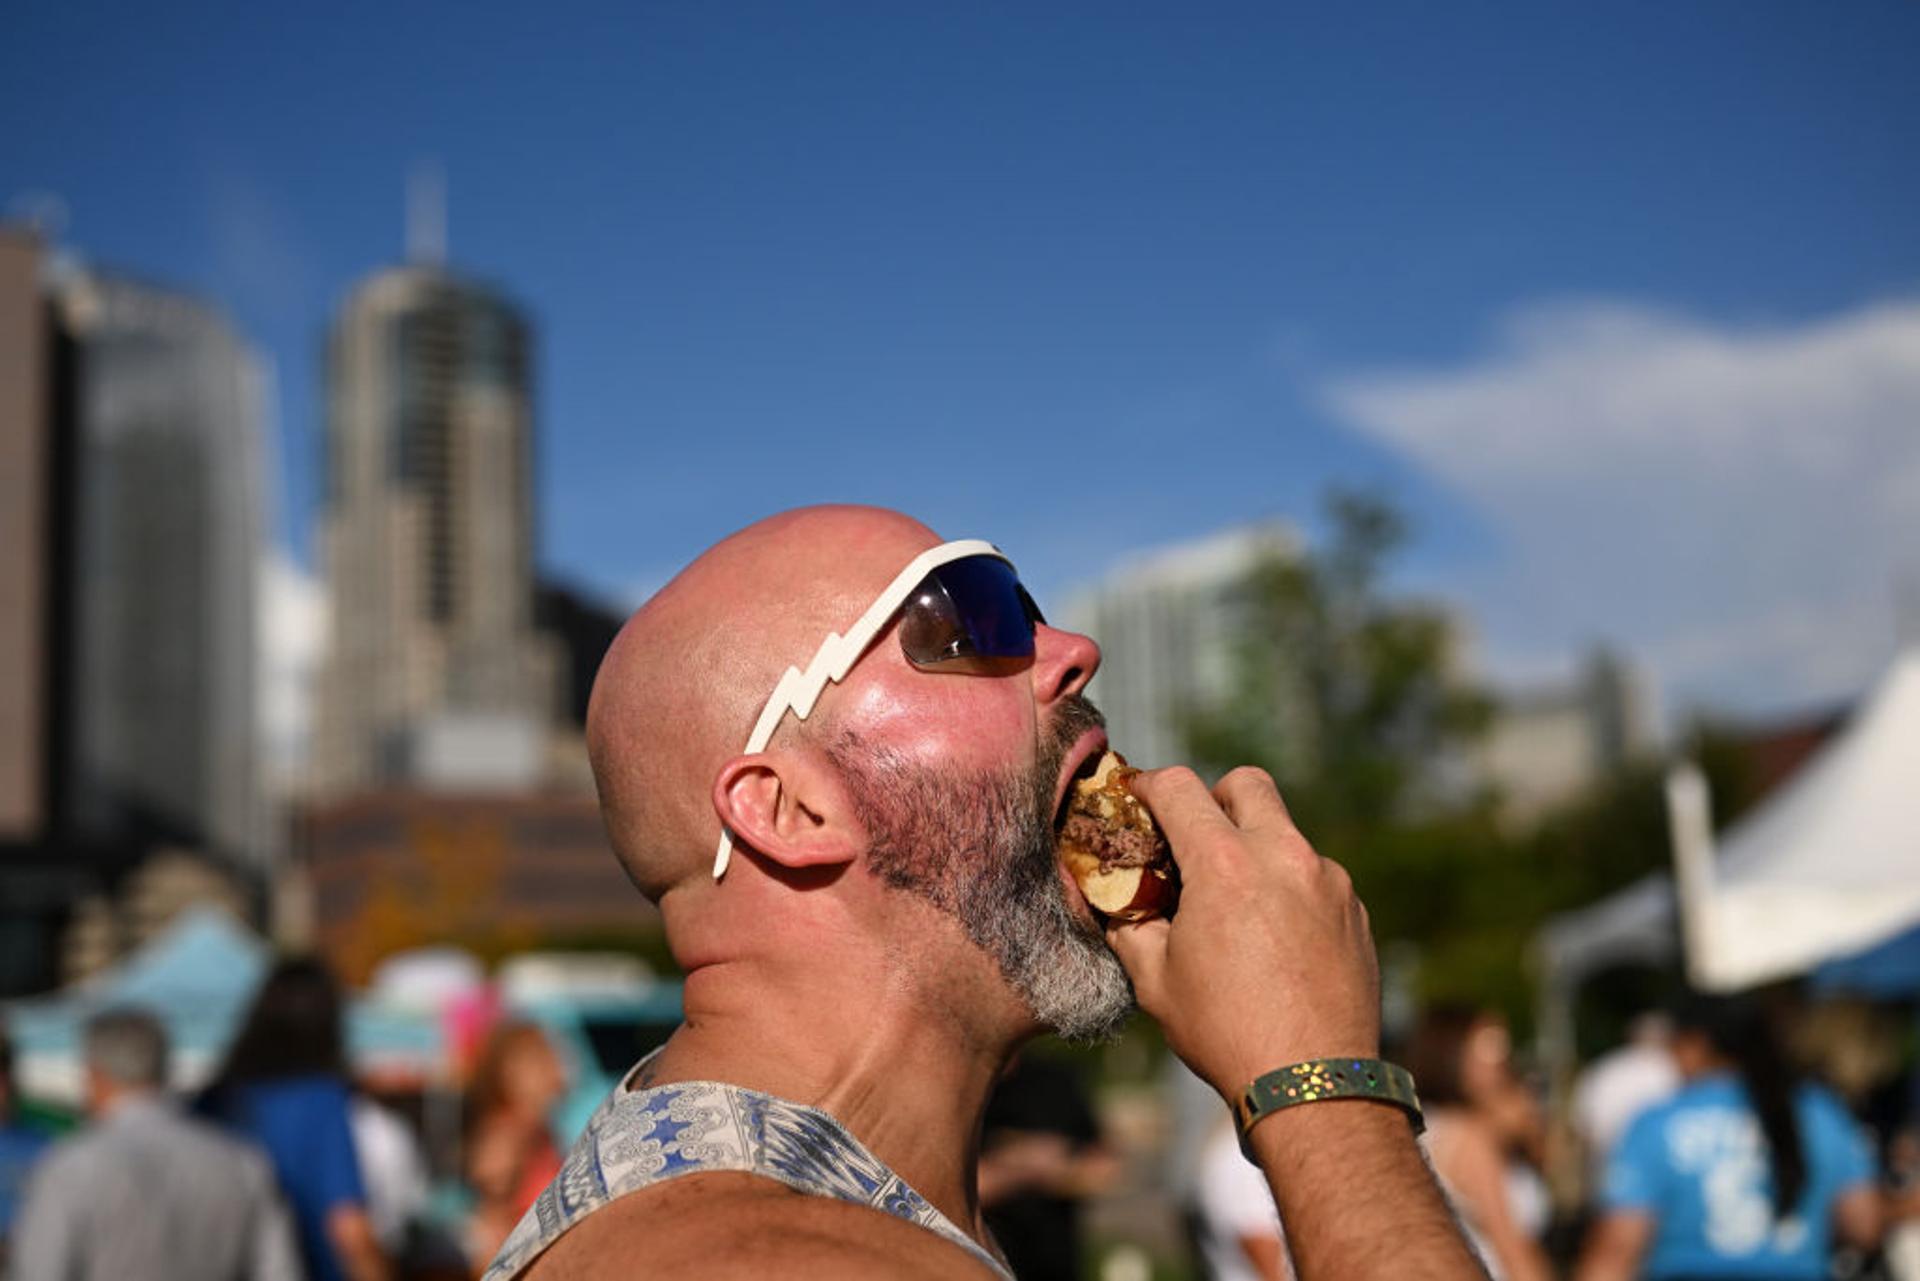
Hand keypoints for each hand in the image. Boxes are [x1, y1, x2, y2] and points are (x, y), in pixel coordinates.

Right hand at [1104, 766, 1380, 1101]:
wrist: (1314, 1085)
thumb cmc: (1225, 1033)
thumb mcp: (1155, 981)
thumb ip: (1132, 927)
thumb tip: (1120, 904)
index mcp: (1225, 865)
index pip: (1179, 788)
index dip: (1147, 786)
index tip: (1137, 797)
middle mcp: (1284, 857)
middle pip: (1247, 784)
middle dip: (1215, 797)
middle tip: (1196, 838)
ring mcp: (1328, 882)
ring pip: (1285, 834)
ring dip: (1257, 850)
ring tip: (1238, 906)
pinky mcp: (1355, 911)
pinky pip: (1316, 878)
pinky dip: (1290, 890)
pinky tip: (1276, 940)